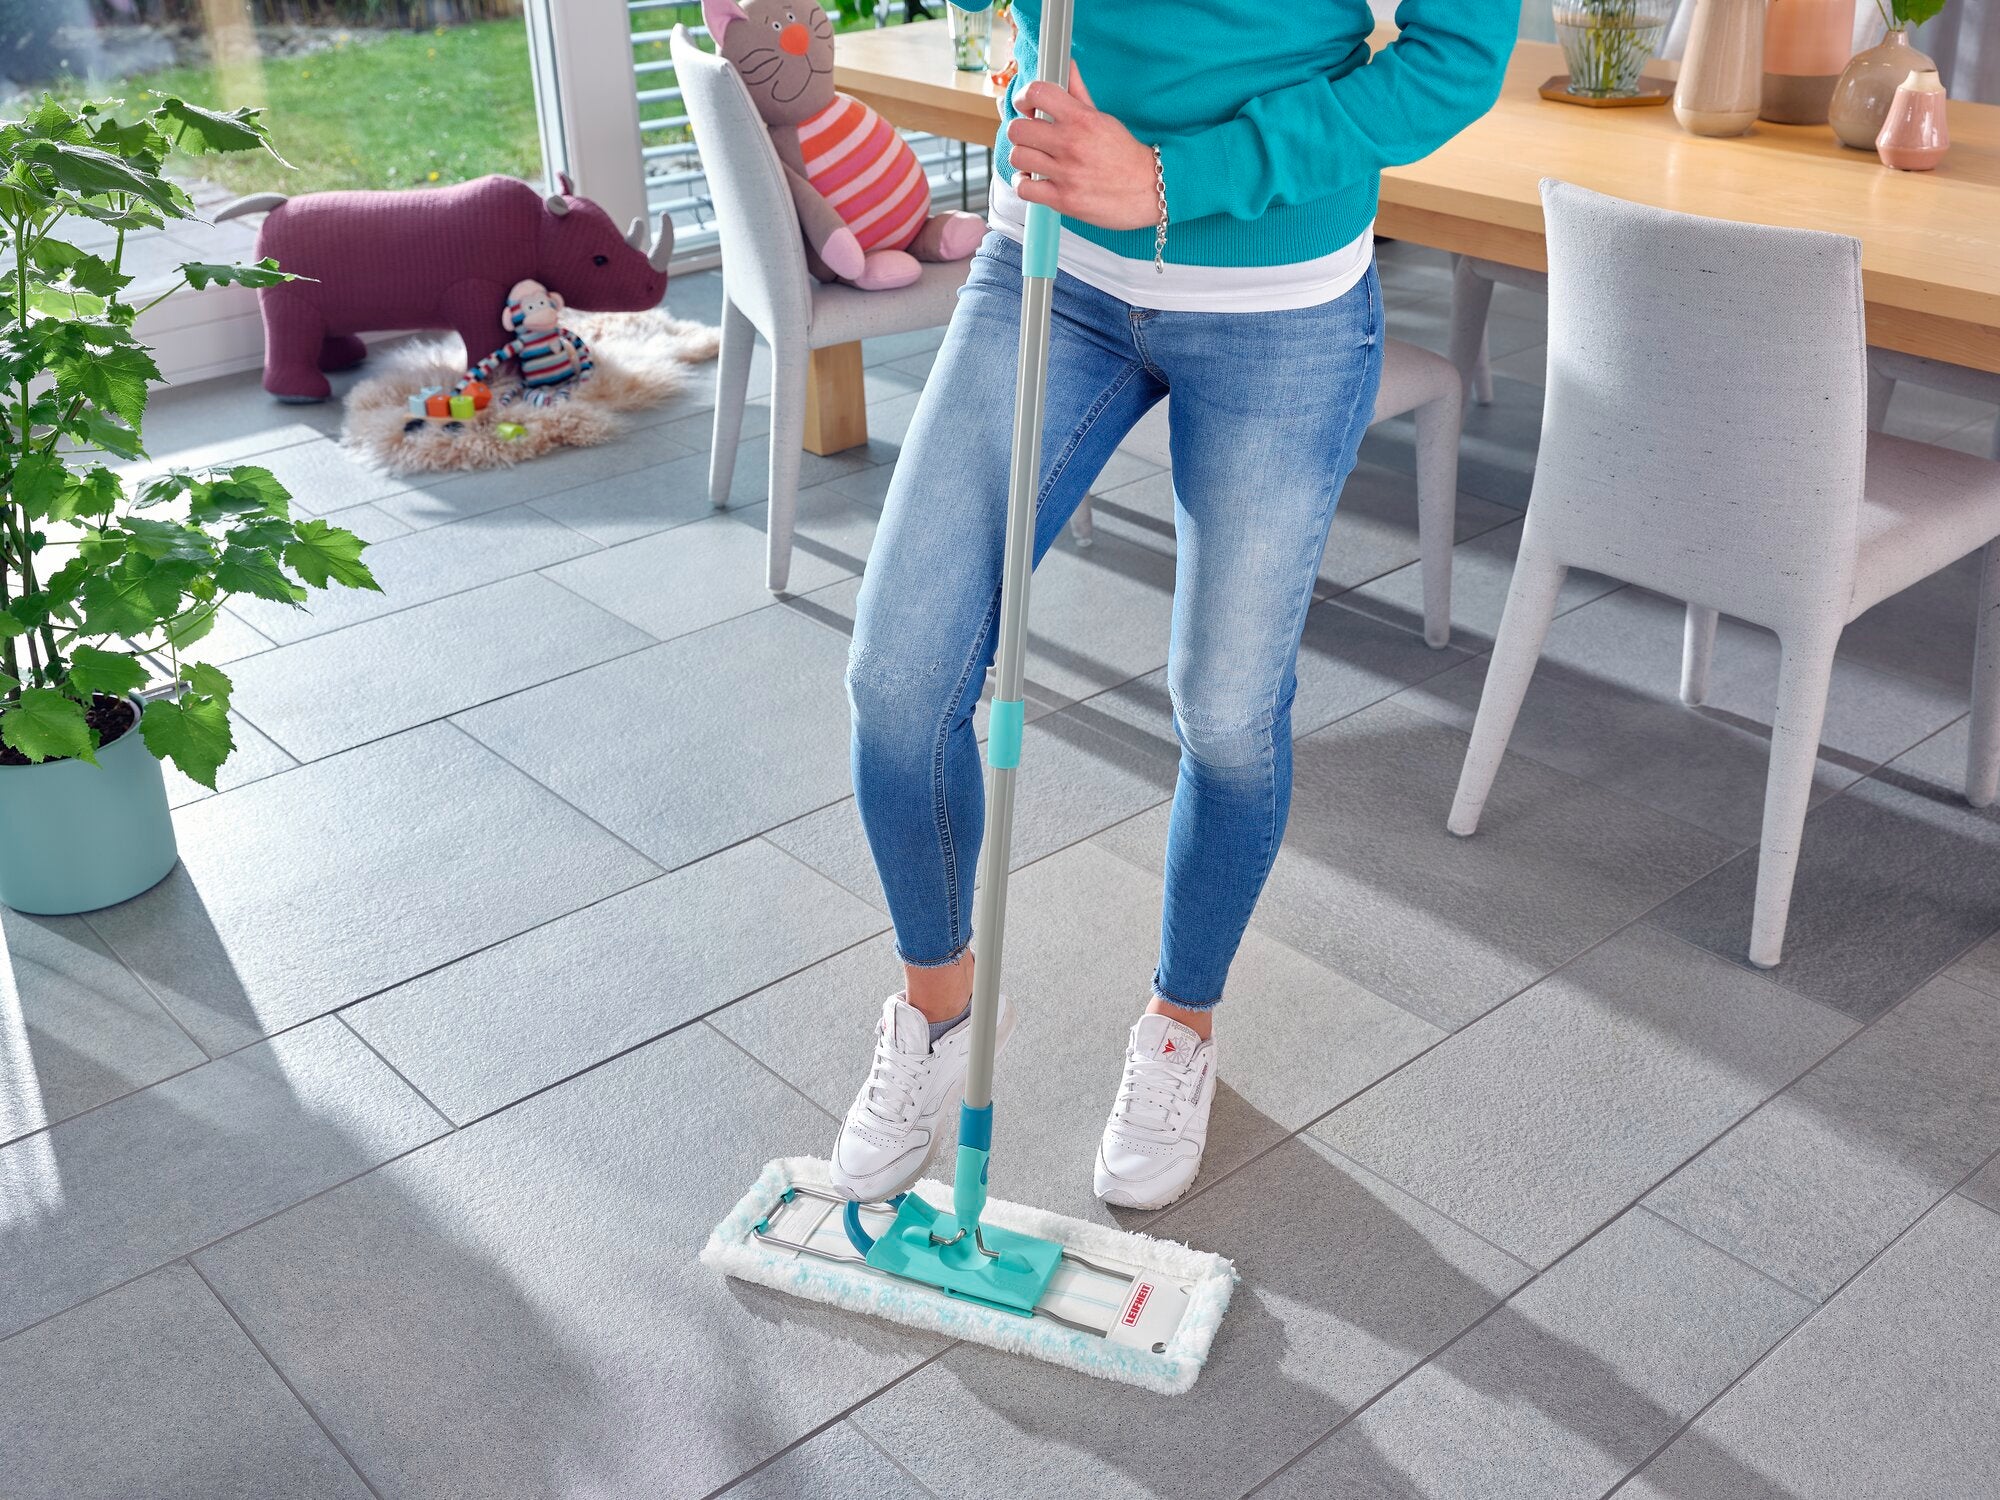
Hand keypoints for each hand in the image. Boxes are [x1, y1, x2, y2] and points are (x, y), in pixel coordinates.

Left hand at [1006, 70, 1156, 231]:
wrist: (1148, 189)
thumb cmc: (1125, 155)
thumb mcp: (1103, 118)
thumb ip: (1078, 93)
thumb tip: (1067, 66)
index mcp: (1081, 119)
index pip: (1037, 93)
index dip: (1024, 98)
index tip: (1026, 106)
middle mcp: (1071, 144)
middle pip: (1018, 129)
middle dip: (1021, 131)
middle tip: (1030, 136)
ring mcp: (1066, 173)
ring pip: (1018, 158)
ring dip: (1022, 158)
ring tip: (1034, 159)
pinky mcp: (1063, 200)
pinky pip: (1024, 189)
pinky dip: (1024, 185)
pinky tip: (1033, 180)